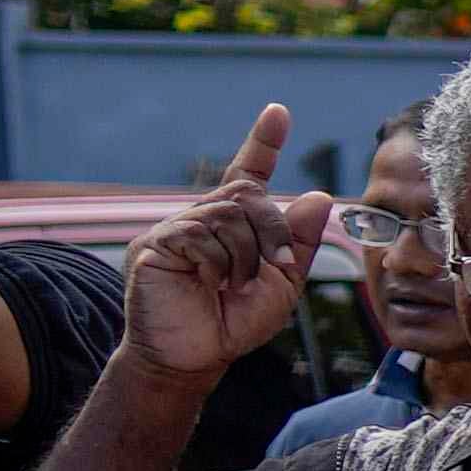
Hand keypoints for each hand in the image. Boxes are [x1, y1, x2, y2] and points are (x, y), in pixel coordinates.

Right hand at [113, 151, 322, 384]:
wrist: (195, 357)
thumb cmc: (234, 321)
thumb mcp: (281, 282)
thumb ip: (298, 242)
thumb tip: (318, 197)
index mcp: (230, 226)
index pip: (245, 175)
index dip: (262, 143)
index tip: (278, 112)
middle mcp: (199, 219)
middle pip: (247, 196)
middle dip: (273, 230)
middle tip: (276, 265)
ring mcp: (172, 229)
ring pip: (226, 215)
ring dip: (246, 253)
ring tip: (237, 283)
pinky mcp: (153, 246)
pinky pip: (197, 235)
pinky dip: (218, 261)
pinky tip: (211, 282)